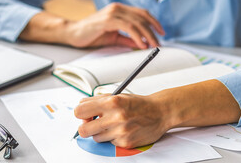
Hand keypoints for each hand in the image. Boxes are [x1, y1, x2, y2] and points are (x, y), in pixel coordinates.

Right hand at [66, 3, 164, 48]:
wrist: (73, 33)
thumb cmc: (90, 34)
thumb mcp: (113, 37)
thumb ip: (127, 38)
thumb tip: (141, 43)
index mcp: (119, 10)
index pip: (142, 13)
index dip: (153, 22)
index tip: (161, 33)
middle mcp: (117, 8)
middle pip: (142, 17)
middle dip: (153, 30)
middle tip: (159, 43)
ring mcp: (112, 13)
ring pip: (137, 22)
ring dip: (148, 35)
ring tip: (153, 45)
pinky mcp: (108, 20)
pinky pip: (128, 27)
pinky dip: (136, 36)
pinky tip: (141, 44)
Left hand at [74, 80, 240, 148]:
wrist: (160, 112)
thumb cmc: (138, 104)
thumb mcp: (117, 96)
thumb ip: (97, 101)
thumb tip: (80, 110)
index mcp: (111, 101)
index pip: (80, 111)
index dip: (80, 114)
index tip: (85, 115)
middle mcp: (115, 116)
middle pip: (83, 130)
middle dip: (85, 127)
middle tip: (92, 124)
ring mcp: (120, 131)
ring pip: (96, 138)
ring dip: (101, 133)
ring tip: (113, 125)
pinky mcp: (126, 142)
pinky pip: (110, 143)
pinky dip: (114, 138)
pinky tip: (123, 130)